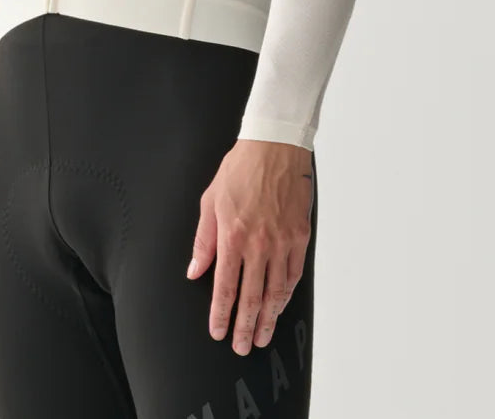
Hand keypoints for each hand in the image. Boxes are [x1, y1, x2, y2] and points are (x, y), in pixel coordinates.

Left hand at [185, 138, 313, 354]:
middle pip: (251, 297)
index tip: (218, 332)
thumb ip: (203, 240)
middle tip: (242, 347)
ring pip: (275, 291)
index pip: (224, 287)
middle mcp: (257, 244)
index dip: (220, 314)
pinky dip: (287, 294)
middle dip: (246, 327)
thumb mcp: (210, 200)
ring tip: (263, 336)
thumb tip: (195, 270)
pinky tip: (281, 306)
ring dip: (269, 318)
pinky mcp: (300, 236)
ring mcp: (281, 241)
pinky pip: (293, 274)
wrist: (275, 146)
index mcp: (232, 235)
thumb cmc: (240, 169)